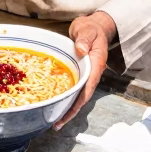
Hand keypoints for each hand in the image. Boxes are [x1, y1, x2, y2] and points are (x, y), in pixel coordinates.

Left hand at [55, 11, 116, 129]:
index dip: (79, 102)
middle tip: (57, 124)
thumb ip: (84, 39)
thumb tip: (81, 50)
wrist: (94, 28)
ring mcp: (85, 75)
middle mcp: (92, 74)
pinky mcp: (78, 74)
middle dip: (71, 111)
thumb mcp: (87, 30)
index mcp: (96, 65)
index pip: (88, 87)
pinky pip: (72, 88)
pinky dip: (65, 98)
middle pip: (82, 97)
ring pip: (77, 95)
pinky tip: (55, 103)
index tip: (69, 113)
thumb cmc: (91, 29)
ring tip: (54, 121)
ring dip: (67, 108)